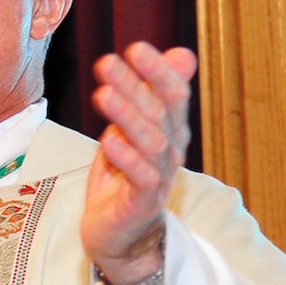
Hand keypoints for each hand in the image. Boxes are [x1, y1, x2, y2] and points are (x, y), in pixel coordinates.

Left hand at [81, 42, 197, 284]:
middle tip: (106, 62)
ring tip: (103, 94)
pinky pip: (141, 179)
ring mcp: (158, 178)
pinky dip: (126, 159)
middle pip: (158, 114)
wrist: (121, 237)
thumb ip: (152, 93)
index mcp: (169, 130)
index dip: (157, 71)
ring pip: (150, 143)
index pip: (172, 95)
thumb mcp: (135, 130)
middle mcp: (170, 151)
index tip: (136, 47)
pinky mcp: (142, 203)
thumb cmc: (125, 178)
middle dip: (134, 86)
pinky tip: (108, 142)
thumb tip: (182, 53)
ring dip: (128, 117)